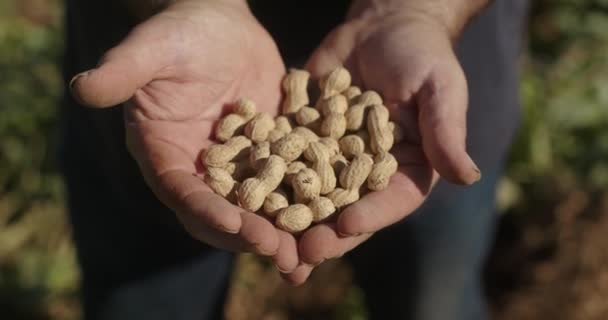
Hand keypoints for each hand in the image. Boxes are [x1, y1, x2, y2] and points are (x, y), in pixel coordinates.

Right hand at [70, 0, 298, 272]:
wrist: (220, 24)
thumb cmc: (180, 32)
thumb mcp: (151, 49)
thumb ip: (122, 72)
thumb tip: (81, 89)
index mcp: (164, 154)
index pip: (182, 190)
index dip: (205, 209)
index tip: (234, 224)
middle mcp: (200, 169)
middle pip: (222, 212)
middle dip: (249, 234)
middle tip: (279, 252)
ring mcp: (237, 167)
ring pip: (258, 209)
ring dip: (281, 233)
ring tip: (307, 254)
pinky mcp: (268, 155)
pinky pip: (287, 185)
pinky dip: (305, 205)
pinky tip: (331, 219)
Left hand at [283, 1, 481, 283]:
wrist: (382, 25)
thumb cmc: (421, 54)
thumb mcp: (440, 89)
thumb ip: (446, 132)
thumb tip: (468, 178)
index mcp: (406, 168)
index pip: (391, 200)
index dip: (371, 216)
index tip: (347, 226)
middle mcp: (367, 172)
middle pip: (347, 209)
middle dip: (325, 233)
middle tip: (300, 254)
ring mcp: (333, 158)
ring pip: (311, 195)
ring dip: (290, 220)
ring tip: (268, 240)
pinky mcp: (305, 138)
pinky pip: (286, 160)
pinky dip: (268, 178)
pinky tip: (246, 194)